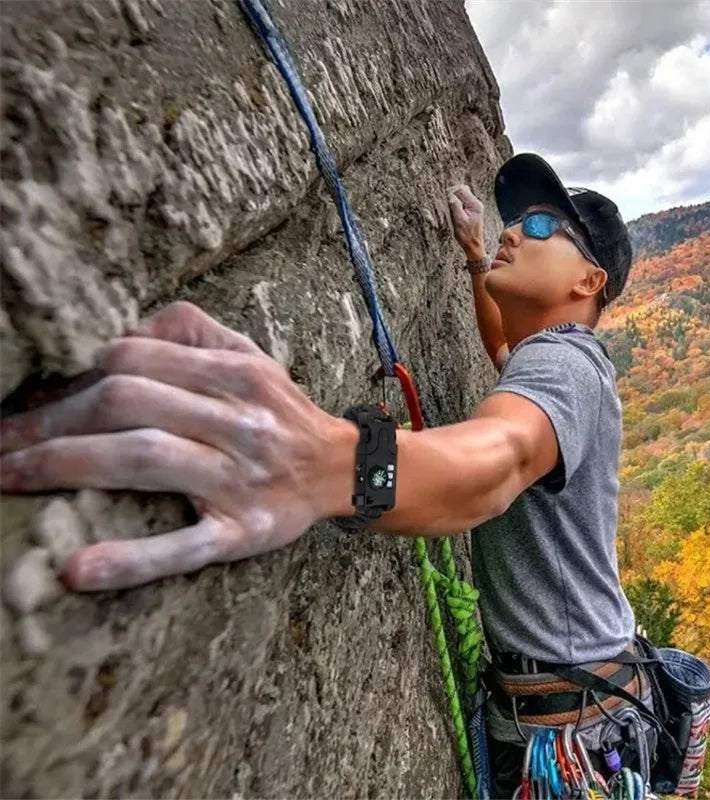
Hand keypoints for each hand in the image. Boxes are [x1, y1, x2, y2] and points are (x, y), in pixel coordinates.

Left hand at [0, 302, 354, 590]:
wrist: (340, 470)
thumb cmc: (283, 413)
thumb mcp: (254, 356)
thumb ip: (195, 332)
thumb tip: (126, 331)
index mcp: (239, 375)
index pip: (138, 358)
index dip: (80, 373)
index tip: (48, 395)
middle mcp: (239, 423)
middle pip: (129, 403)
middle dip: (52, 419)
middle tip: (3, 440)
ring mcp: (239, 481)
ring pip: (145, 461)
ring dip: (63, 466)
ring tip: (9, 475)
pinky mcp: (241, 534)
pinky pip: (182, 547)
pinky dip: (130, 559)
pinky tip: (79, 570)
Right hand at [447, 184, 484, 259]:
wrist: (473, 245)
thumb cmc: (466, 235)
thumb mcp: (459, 220)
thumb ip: (455, 206)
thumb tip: (450, 195)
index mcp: (475, 204)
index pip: (461, 189)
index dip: (451, 191)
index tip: (444, 198)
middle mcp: (476, 203)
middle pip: (462, 190)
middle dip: (452, 193)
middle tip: (445, 201)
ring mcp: (474, 207)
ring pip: (462, 195)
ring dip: (454, 198)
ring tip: (448, 205)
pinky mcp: (471, 211)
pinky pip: (463, 201)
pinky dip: (456, 203)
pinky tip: (452, 209)